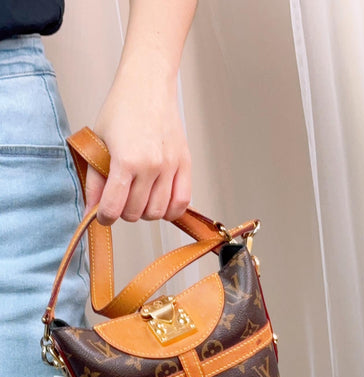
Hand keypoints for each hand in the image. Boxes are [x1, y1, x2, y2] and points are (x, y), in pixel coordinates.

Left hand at [85, 68, 191, 225]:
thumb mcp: (98, 143)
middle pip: (136, 213)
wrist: (148, 84)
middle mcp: (151, 166)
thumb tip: (90, 212)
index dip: (105, 217)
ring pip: (157, 212)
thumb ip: (94, 181)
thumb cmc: (121, 109)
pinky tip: (159, 201)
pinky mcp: (185, 164)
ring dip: (145, 212)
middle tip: (120, 198)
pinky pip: (182, 202)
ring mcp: (170, 166)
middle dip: (124, 212)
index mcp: (126, 160)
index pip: (114, 208)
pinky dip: (170, 210)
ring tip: (138, 197)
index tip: (103, 215)